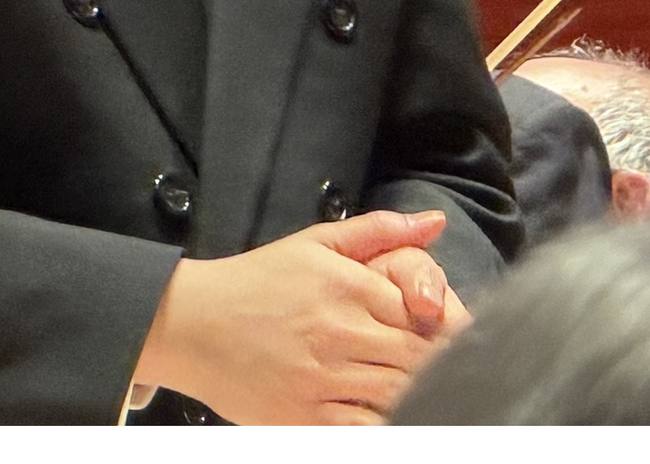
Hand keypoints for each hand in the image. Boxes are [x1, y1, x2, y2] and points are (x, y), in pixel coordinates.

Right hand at [130, 211, 458, 424]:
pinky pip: (360, 426)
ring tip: (437, 395)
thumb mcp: (317, 243)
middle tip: (460, 372)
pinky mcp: (301, 415)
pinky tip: (398, 417)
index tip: (461, 338)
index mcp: (351, 289)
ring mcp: (322, 378)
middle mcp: (341, 333)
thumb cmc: (255, 282)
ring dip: (421, 394)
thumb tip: (433, 223)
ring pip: (396, 393)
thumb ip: (379, 230)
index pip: (426, 314)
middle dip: (442, 365)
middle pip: (418, 357)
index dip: (449, 329)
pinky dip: (385, 423)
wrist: (188, 324)